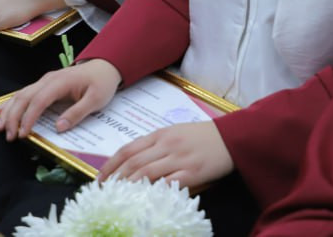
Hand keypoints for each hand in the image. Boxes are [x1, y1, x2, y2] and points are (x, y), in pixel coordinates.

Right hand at [0, 59, 120, 140]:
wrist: (104, 66)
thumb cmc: (101, 83)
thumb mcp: (96, 99)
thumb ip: (77, 112)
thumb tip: (59, 128)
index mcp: (60, 82)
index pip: (39, 101)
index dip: (29, 118)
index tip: (23, 134)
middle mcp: (48, 80)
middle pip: (24, 97)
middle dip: (13, 116)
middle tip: (9, 136)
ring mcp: (44, 81)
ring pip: (20, 94)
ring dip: (8, 111)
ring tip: (0, 128)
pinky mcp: (44, 84)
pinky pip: (24, 93)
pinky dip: (11, 103)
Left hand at [99, 121, 233, 188]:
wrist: (231, 137)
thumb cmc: (202, 136)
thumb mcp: (176, 132)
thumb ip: (157, 144)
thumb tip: (134, 162)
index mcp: (161, 134)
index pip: (129, 149)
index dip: (112, 164)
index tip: (101, 177)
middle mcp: (167, 145)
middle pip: (134, 162)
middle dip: (116, 178)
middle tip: (105, 191)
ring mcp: (179, 158)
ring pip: (147, 173)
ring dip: (130, 186)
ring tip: (119, 197)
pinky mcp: (192, 172)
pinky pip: (169, 183)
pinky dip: (155, 191)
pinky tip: (145, 199)